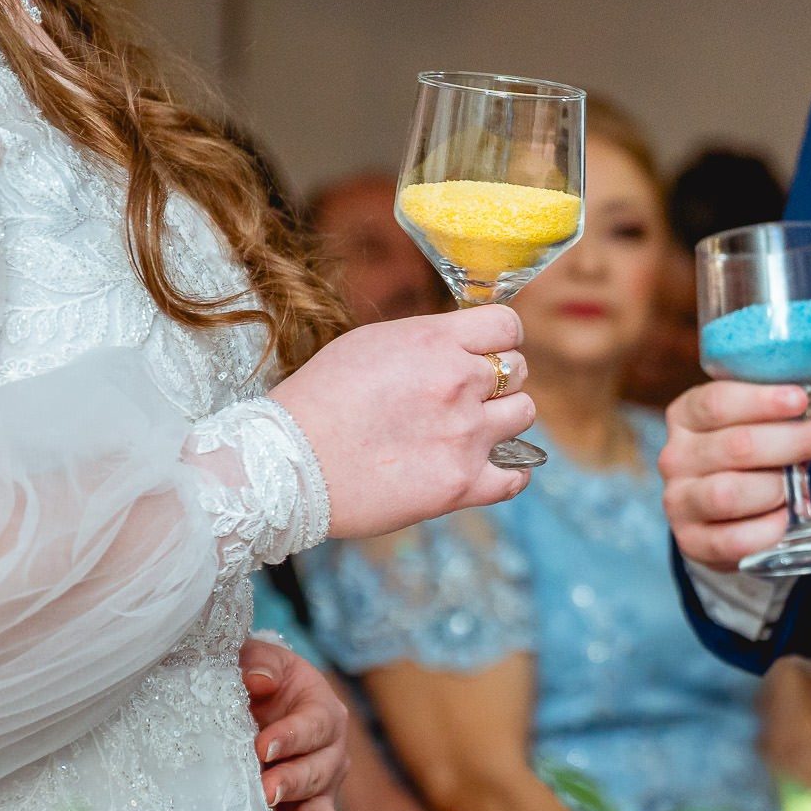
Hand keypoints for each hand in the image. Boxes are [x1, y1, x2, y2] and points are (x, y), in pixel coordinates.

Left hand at [240, 639, 349, 810]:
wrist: (249, 709)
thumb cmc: (251, 680)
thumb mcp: (254, 657)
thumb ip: (256, 660)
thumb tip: (258, 680)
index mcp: (322, 713)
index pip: (317, 726)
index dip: (293, 736)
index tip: (262, 745)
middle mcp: (330, 758)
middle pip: (323, 774)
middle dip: (293, 784)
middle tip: (262, 791)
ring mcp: (319, 797)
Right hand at [270, 305, 536, 539]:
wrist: (287, 464)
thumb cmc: (318, 400)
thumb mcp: (371, 344)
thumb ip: (427, 342)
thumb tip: (462, 344)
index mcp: (434, 343)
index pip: (507, 325)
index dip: (501, 339)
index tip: (489, 352)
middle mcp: (458, 384)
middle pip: (519, 371)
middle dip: (499, 380)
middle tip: (468, 396)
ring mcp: (464, 436)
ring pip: (524, 415)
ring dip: (503, 420)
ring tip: (470, 429)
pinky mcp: (461, 485)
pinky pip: (516, 476)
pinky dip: (511, 473)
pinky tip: (493, 468)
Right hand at [659, 382, 810, 570]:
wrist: (723, 518)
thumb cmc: (749, 461)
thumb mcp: (769, 429)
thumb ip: (801, 419)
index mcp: (686, 416)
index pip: (718, 402)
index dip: (763, 400)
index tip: (801, 399)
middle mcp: (675, 457)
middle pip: (736, 445)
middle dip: (792, 440)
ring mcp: (679, 502)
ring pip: (730, 493)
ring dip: (778, 488)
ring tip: (800, 487)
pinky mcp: (691, 542)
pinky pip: (735, 539)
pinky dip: (769, 529)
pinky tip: (786, 519)